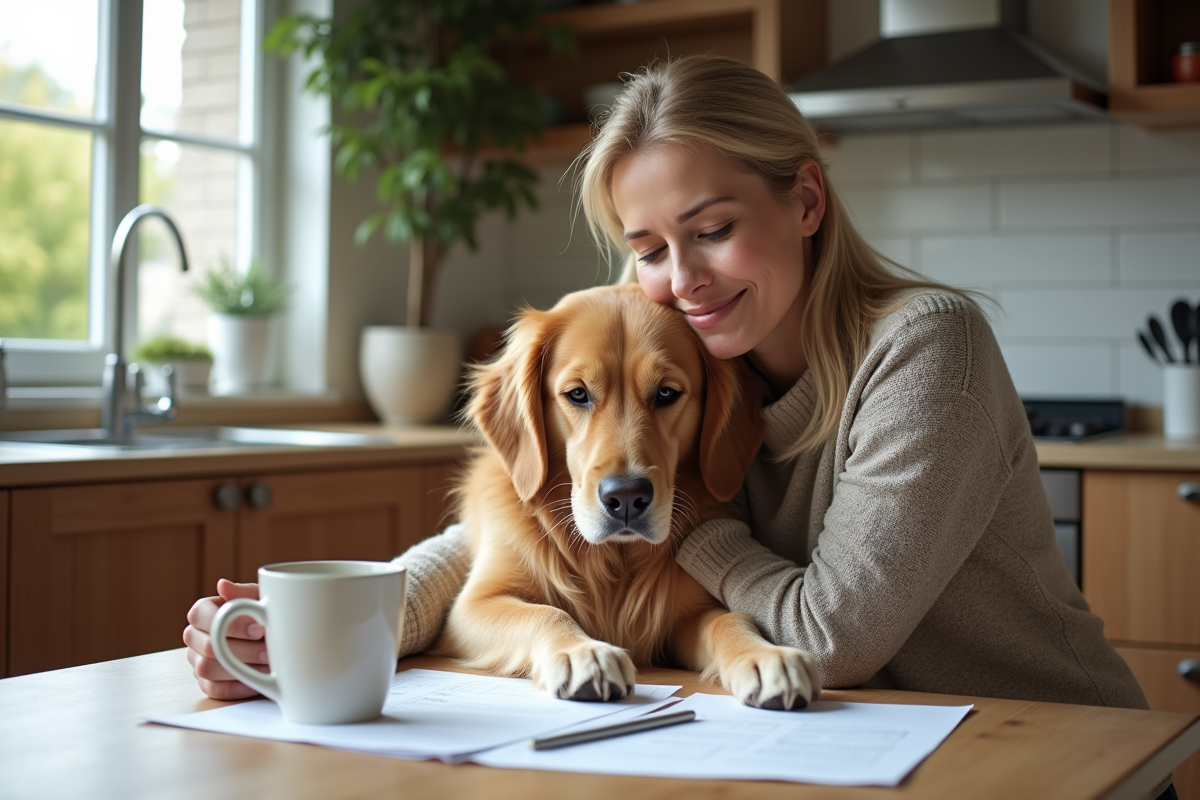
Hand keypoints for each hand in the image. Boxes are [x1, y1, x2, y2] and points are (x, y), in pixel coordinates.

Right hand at [183, 579, 267, 699]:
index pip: (201, 615)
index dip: (232, 624)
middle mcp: (194, 636)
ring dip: (241, 669)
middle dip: (243, 650)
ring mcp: (197, 660)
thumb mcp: (261, 599)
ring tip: (269, 666)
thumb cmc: (265, 613)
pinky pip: (215, 690)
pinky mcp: (206, 683)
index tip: (260, 629)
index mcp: (202, 611)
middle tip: (270, 651)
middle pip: (208, 646)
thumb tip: (223, 585)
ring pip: (207, 669)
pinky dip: (238, 688)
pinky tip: (258, 680)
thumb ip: (244, 594)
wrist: (277, 635)